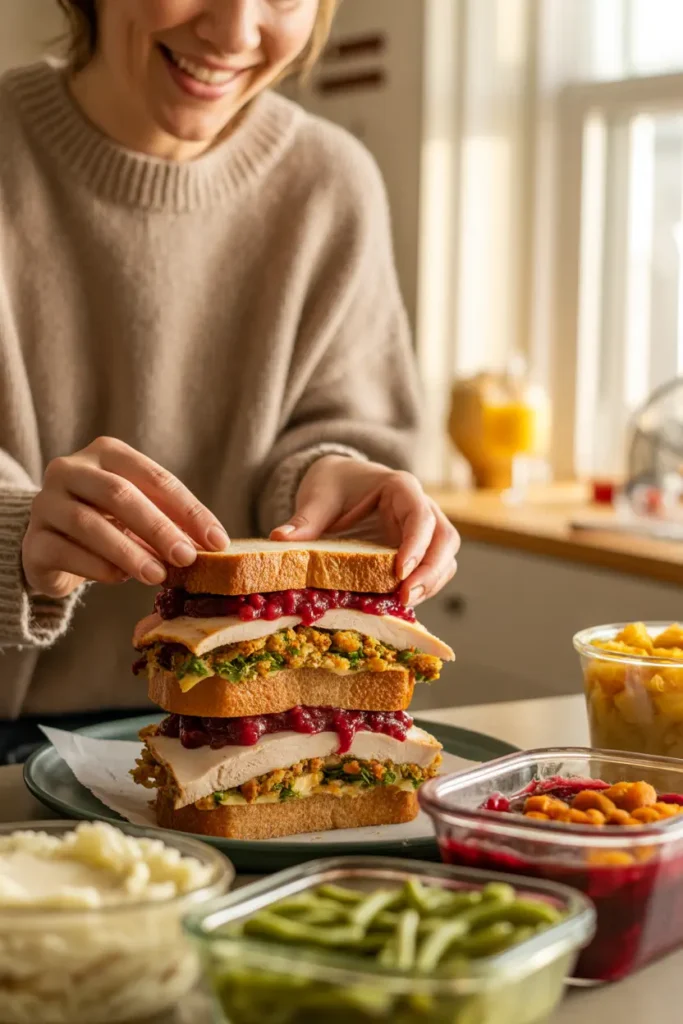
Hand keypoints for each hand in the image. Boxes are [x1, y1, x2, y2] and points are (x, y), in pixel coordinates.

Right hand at [23, 437, 228, 598]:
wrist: (54, 547)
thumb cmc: (109, 524)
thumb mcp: (142, 515)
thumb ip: (171, 523)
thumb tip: (213, 545)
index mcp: (107, 453)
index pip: (155, 477)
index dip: (189, 510)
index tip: (217, 541)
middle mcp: (71, 470)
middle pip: (119, 494)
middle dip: (159, 528)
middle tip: (187, 558)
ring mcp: (46, 503)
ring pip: (90, 524)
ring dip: (130, 552)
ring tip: (158, 576)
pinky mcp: (33, 541)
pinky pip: (67, 553)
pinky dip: (99, 568)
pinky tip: (121, 579)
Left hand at [271, 456, 459, 603]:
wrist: (341, 481)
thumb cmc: (334, 484)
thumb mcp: (318, 496)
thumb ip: (305, 519)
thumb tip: (280, 539)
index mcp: (400, 487)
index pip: (420, 515)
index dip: (416, 543)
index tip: (399, 571)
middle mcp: (421, 506)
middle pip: (445, 538)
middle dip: (431, 570)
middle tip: (405, 596)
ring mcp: (424, 530)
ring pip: (446, 556)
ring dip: (432, 583)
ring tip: (404, 604)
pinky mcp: (419, 550)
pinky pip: (434, 570)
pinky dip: (424, 588)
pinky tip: (401, 604)